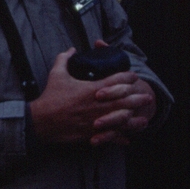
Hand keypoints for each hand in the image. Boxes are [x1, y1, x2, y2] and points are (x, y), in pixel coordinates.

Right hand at [29, 47, 154, 145]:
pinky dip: (120, 138)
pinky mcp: (92, 133)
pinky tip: (127, 138)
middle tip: (147, 96)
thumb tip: (71, 49)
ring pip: (121, 120)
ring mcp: (96, 120)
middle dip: (137, 98)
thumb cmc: (50, 98)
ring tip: (144, 118)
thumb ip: (64, 59)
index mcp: (93, 89)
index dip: (128, 78)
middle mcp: (98, 105)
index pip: (116, 81)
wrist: (41, 121)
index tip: (133, 77)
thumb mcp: (57, 74)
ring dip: (134, 119)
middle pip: (125, 101)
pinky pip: (110, 136)